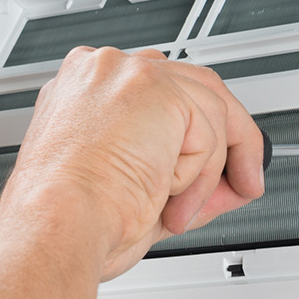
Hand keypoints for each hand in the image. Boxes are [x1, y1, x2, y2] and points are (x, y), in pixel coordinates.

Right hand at [0, 47, 264, 280]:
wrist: (57, 224)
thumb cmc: (70, 220)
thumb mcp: (137, 194)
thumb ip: (185, 179)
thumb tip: (228, 184)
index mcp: (83, 94)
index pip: (158, 94)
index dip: (192, 134)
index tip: (210, 167)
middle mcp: (100, 73)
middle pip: (193, 87)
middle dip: (226, 144)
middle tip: (241, 183)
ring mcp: (126, 73)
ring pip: (208, 111)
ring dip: (205, 172)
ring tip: (177, 209)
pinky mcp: (154, 87)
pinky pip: (209, 129)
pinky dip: (200, 174)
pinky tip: (169, 194)